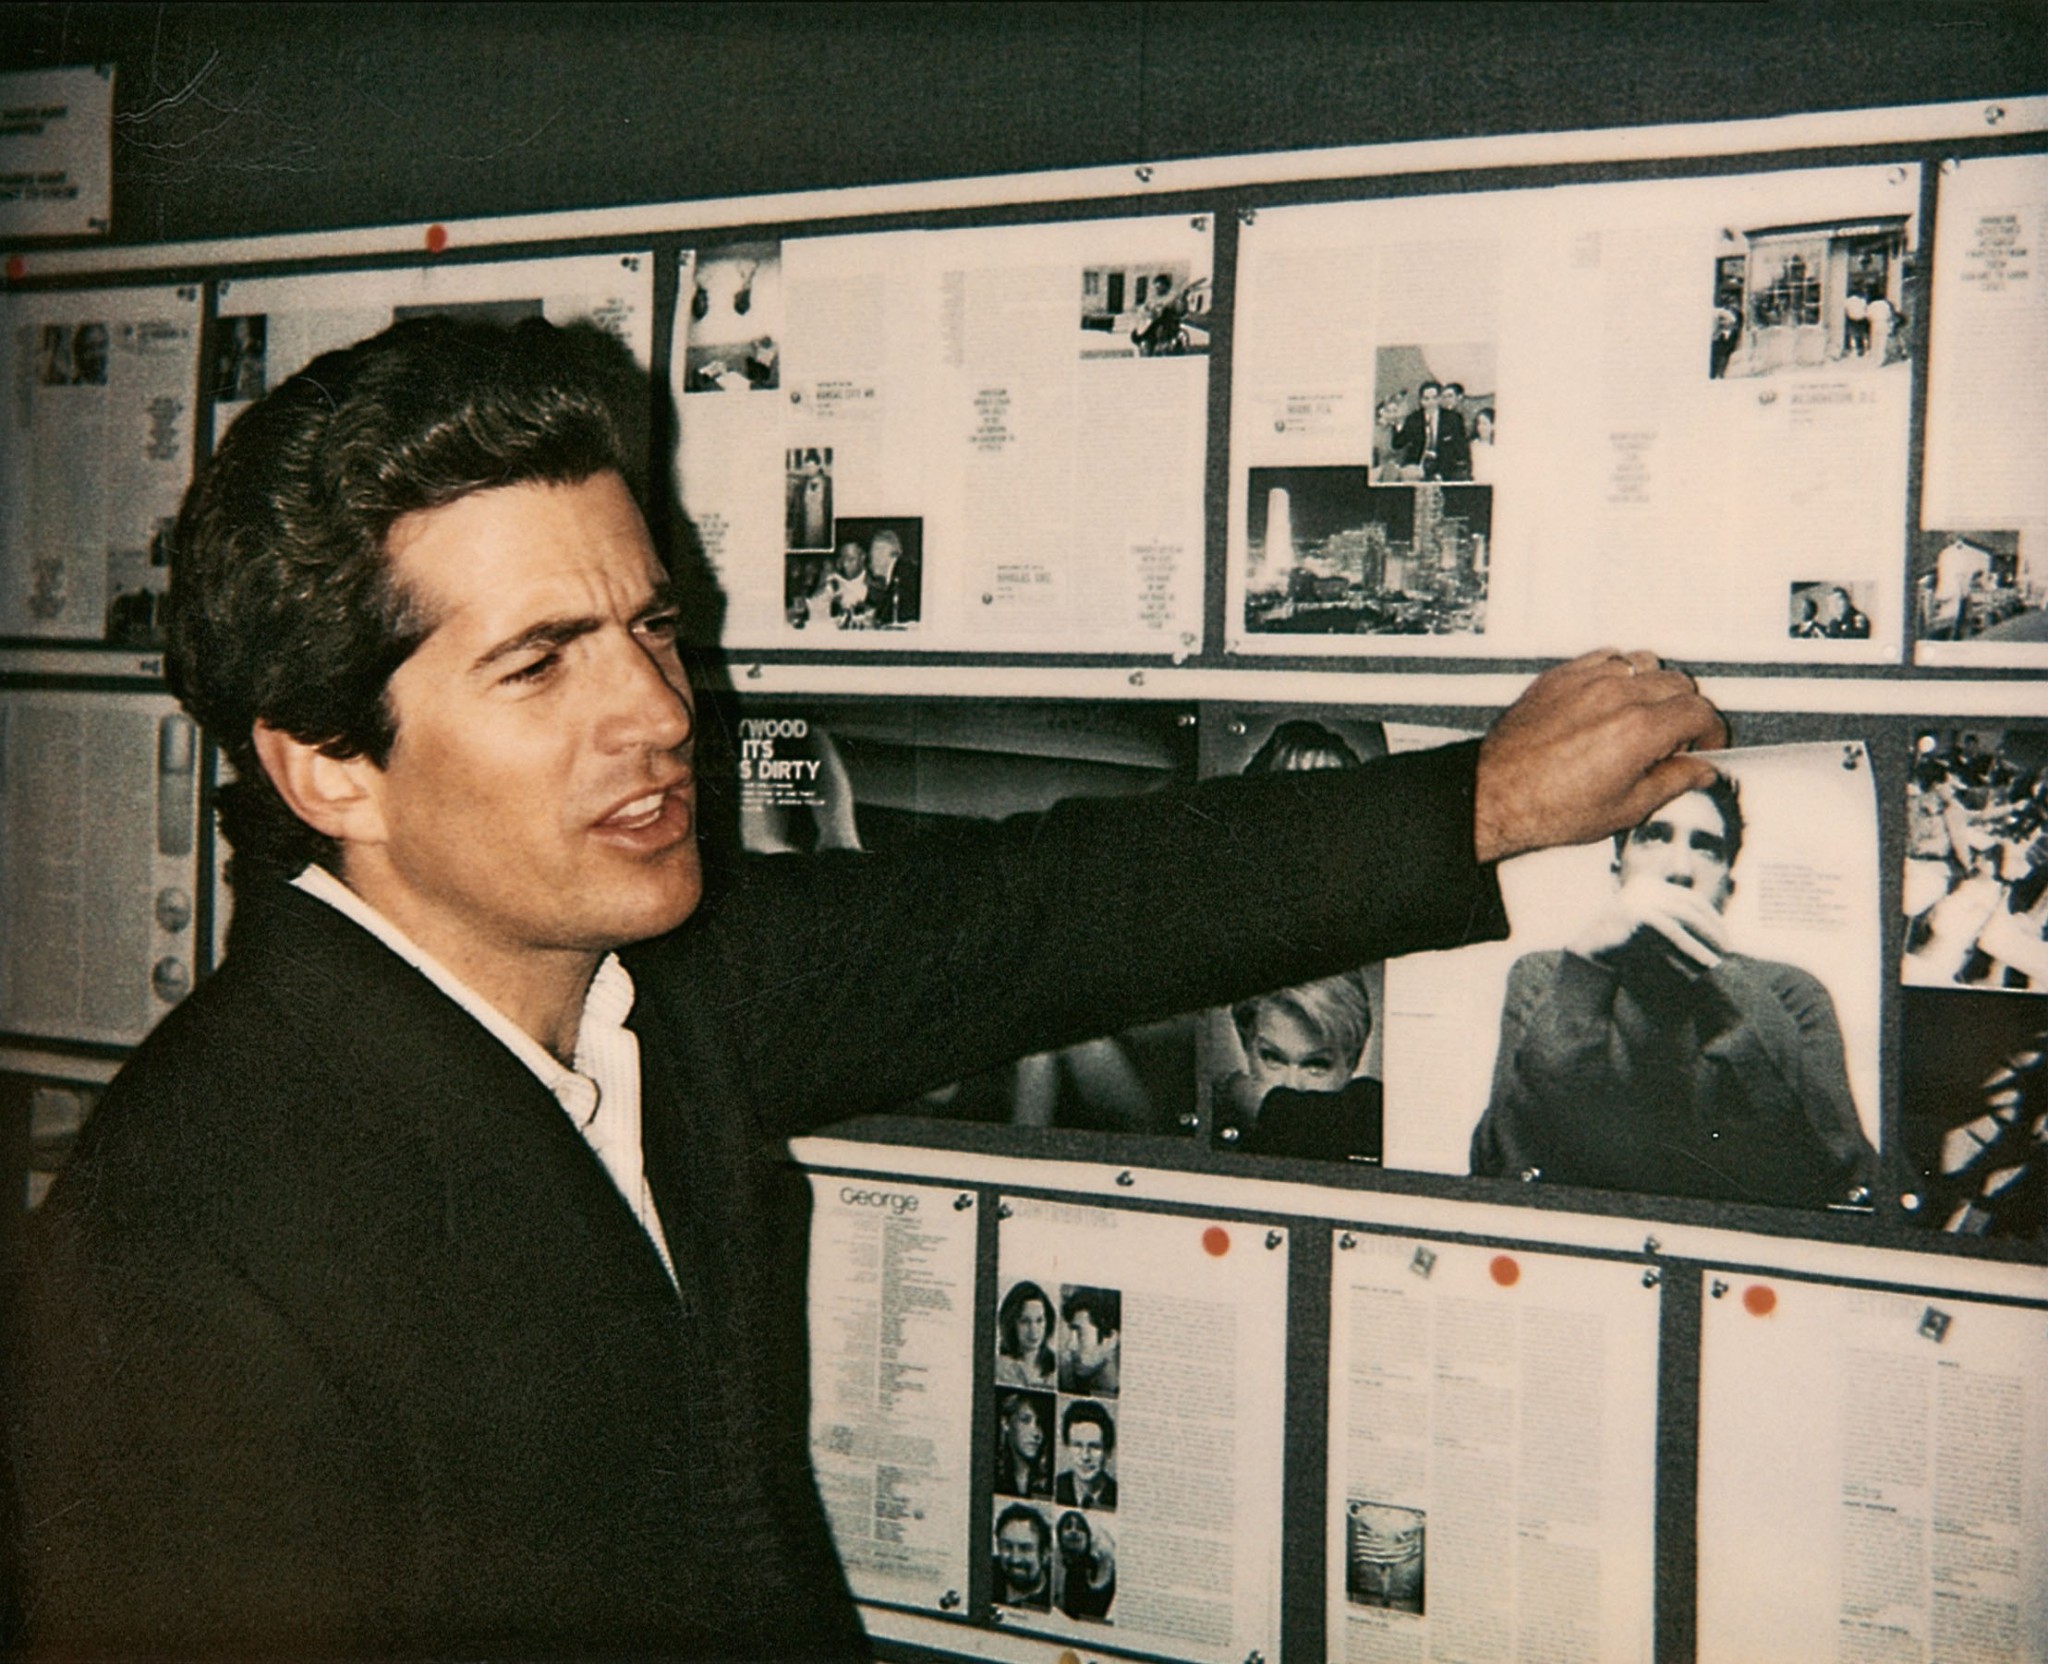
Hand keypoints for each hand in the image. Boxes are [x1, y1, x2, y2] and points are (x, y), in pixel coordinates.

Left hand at [1474, 649, 1726, 863]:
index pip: (1700, 711)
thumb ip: (1672, 782)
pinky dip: (1619, 673)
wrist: (1496, 794)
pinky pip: (1606, 656)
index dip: (1711, 732)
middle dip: (1685, 711)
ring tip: (1643, 717)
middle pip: (1678, 683)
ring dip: (1654, 686)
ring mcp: (1587, 681)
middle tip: (1673, 740)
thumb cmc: (1548, 807)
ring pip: (1644, 662)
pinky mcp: (1561, 676)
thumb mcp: (1625, 809)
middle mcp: (1615, 696)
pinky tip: (1612, 698)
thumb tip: (1698, 771)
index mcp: (1638, 730)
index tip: (1704, 746)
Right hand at [1571, 872, 1727, 970]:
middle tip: (1727, 948)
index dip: (1711, 917)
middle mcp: (1646, 886)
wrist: (1592, 951)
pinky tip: (1704, 962)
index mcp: (1649, 883)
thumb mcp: (1650, 923)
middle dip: (1712, 928)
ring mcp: (1641, 898)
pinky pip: (1673, 933)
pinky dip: (1692, 948)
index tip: (1724, 935)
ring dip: (1705, 940)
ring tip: (1717, 959)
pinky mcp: (1639, 915)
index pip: (1690, 898)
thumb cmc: (1624, 943)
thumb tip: (1711, 927)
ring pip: (1684, 918)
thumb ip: (1671, 917)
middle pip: (1690, 906)